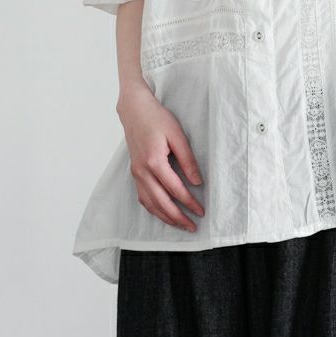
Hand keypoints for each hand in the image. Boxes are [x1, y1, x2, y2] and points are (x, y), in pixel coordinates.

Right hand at [116, 84, 205, 231]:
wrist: (134, 110)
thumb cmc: (157, 119)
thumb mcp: (177, 135)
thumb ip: (188, 159)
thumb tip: (197, 181)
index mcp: (154, 162)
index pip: (175, 189)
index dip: (189, 202)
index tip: (201, 211)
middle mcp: (142, 172)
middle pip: (161, 203)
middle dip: (178, 217)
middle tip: (192, 226)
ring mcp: (136, 174)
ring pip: (150, 204)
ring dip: (165, 217)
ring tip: (180, 225)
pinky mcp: (134, 173)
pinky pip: (143, 197)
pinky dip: (153, 209)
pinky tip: (162, 213)